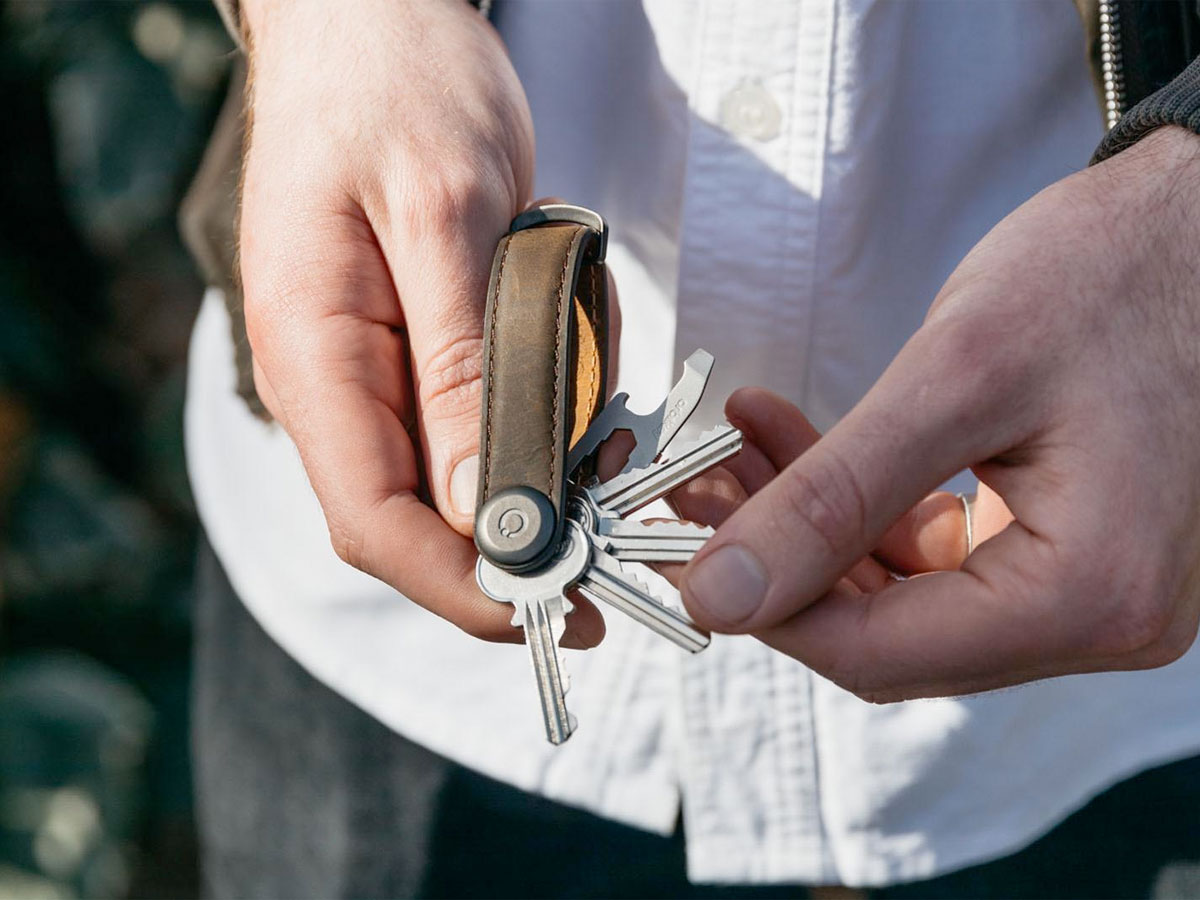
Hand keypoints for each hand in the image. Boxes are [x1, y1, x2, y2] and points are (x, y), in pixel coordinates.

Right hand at [237, 0, 604, 645]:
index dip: (467, 589)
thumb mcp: (446, 215)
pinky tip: (570, 312)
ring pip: (470, 468)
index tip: (564, 609)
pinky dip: (549, 386)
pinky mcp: (418, 349)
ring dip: (550, 431)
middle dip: (529, 515)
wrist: (375, 18)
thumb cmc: (397, 87)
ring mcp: (375, 370)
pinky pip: (488, 410)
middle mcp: (336, 385)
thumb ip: (461, 372)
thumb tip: (483, 516)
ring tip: (585, 324)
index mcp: (315, 359)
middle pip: (425, 519)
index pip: (376, 528)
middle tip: (616, 473)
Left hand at [677, 126, 1199, 699]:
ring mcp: (1088, 589)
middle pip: (888, 634)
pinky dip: (860, 506)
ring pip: (902, 596)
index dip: (766, 608)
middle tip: (695, 487)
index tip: (683, 549)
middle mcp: (1101, 618)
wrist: (1199, 223)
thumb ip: (832, 495)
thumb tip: (721, 593)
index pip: (879, 654)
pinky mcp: (1067, 548)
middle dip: (778, 562)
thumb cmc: (1111, 273)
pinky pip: (936, 554)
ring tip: (732, 452)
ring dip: (809, 528)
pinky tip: (795, 441)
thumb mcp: (955, 377)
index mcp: (1089, 595)